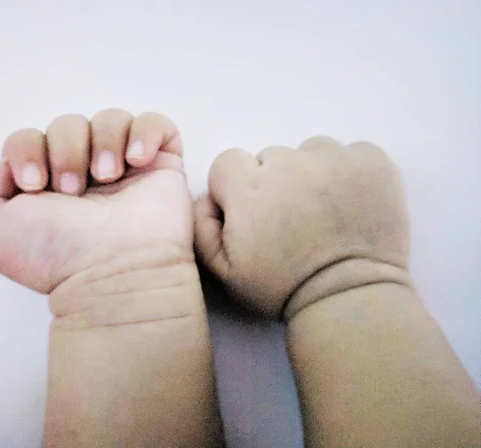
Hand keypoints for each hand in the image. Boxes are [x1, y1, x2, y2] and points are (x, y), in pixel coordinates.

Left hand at [0, 111, 221, 445]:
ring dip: (104, 142)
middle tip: (73, 190)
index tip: (35, 185)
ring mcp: (126, 169)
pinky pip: (156, 124)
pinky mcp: (162, 166)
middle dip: (66, 150)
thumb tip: (12, 167)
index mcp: (48, 186)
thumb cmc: (56, 254)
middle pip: (68, 124)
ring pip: (111, 119)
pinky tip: (137, 160)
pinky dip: (145, 132)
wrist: (113, 272)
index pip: (30, 138)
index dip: (27, 149)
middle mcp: (86, 174)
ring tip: (108, 177)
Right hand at [194, 136, 409, 318]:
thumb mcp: (223, 271)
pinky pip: (351, 151)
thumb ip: (201, 225)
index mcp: (250, 187)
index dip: (237, 188)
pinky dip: (349, 171)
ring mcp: (336, 159)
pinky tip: (353, 202)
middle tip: (293, 220)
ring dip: (312, 174)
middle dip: (275, 183)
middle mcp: (291, 163)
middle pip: (272, 157)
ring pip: (311, 152)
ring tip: (325, 211)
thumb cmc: (282, 288)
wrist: (350, 299)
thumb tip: (208, 196)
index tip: (255, 215)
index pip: (228, 161)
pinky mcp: (373, 162)